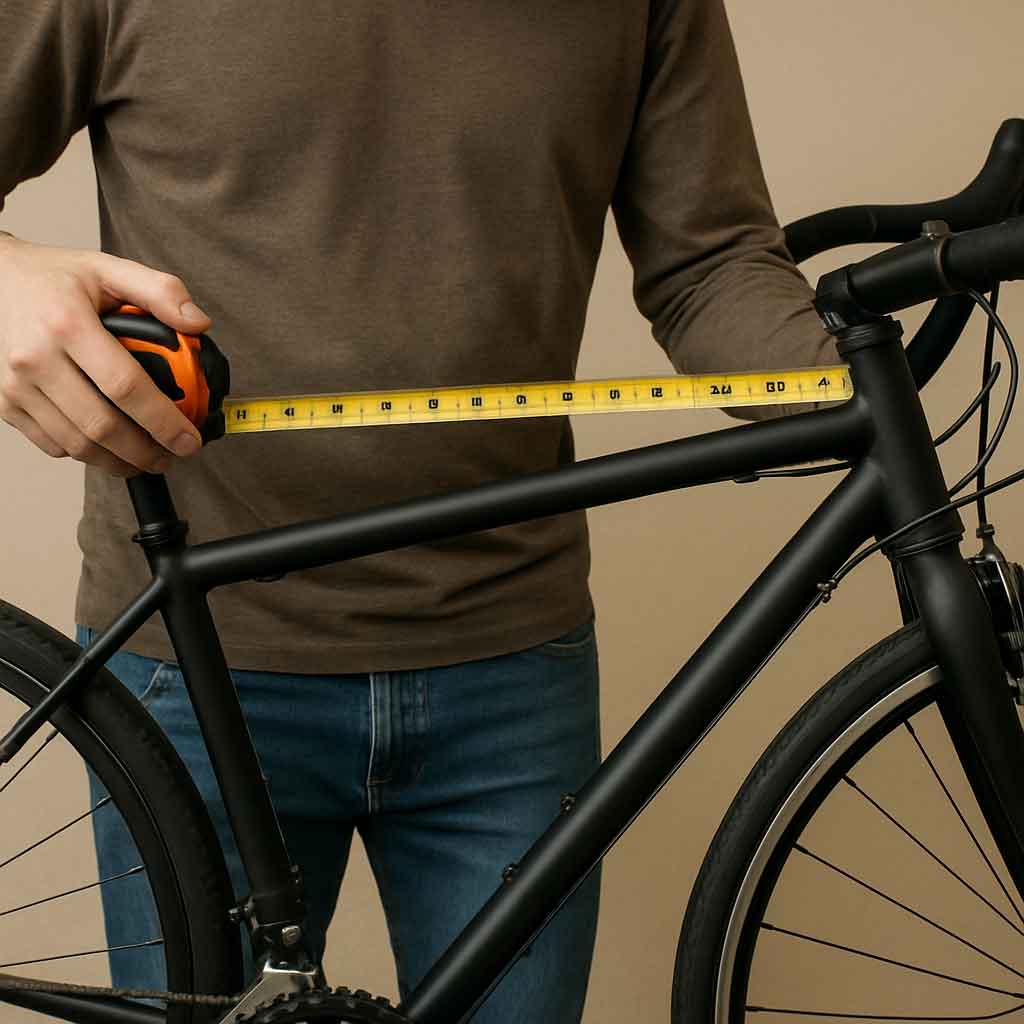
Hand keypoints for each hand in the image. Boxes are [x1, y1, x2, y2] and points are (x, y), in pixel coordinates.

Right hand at [0, 234, 210, 475]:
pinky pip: (53, 445)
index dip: (163, 421)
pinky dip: (87, 455)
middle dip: (146, 453)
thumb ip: (161, 291)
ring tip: (149, 460)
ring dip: (119, 462)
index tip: (190, 440)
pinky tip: (111, 448)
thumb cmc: (54, 277)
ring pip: (77, 445)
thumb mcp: (109, 268)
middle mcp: (35, 359)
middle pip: (101, 426)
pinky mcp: (5, 403)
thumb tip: (200, 324)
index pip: (125, 386)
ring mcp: (15, 386)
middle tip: (175, 457)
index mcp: (67, 323)